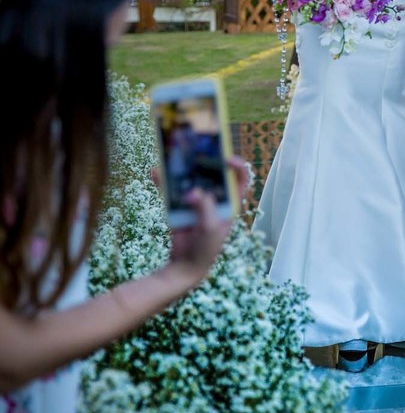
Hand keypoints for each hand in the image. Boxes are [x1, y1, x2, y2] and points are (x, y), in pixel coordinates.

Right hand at [166, 156, 248, 283]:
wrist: (186, 265)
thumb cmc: (206, 248)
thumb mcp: (209, 228)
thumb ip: (204, 209)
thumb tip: (194, 193)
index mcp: (230, 204)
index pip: (240, 180)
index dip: (237, 167)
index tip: (226, 158)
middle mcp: (215, 199)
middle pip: (212, 174)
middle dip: (204, 160)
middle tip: (196, 147)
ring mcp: (197, 201)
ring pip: (190, 179)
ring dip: (181, 168)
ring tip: (173, 154)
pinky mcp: (180, 206)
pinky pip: (172, 190)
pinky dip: (164, 181)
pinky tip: (155, 172)